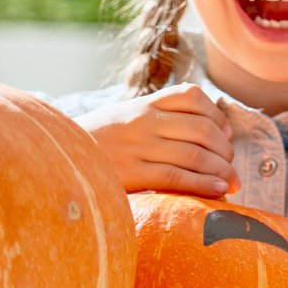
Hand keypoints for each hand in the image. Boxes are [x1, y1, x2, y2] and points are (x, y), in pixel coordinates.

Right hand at [77, 83, 233, 196]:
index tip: (227, 134)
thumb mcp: (127, 117)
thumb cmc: (101, 142)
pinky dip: (203, 185)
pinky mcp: (131, 173)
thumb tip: (219, 130)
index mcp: (144, 103)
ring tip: (231, 182)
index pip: (192, 96)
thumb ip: (164, 116)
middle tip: (231, 164)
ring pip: (194, 154)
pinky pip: (176, 177)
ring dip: (221, 170)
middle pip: (202, 129)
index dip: (218, 116)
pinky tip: (218, 191)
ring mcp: (137, 147)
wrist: (55, 159)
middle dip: (225, 149)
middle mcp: (143, 121)